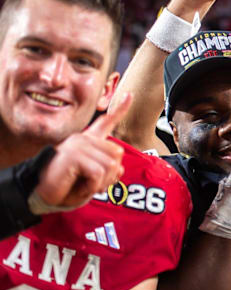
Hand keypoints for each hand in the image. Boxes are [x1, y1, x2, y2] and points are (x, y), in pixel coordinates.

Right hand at [33, 93, 131, 212]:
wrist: (42, 195)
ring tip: (83, 184)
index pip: (106, 121)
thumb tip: (120, 168)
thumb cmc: (67, 188)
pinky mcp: (72, 155)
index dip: (120, 109)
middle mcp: (83, 139)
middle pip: (117, 154)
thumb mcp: (93, 179)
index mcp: (89, 141)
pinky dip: (92, 186)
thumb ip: (108, 171)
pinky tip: (78, 185)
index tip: (129, 94)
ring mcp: (77, 145)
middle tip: (90, 182)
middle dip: (109, 175)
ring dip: (100, 183)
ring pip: (110, 166)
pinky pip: (98, 173)